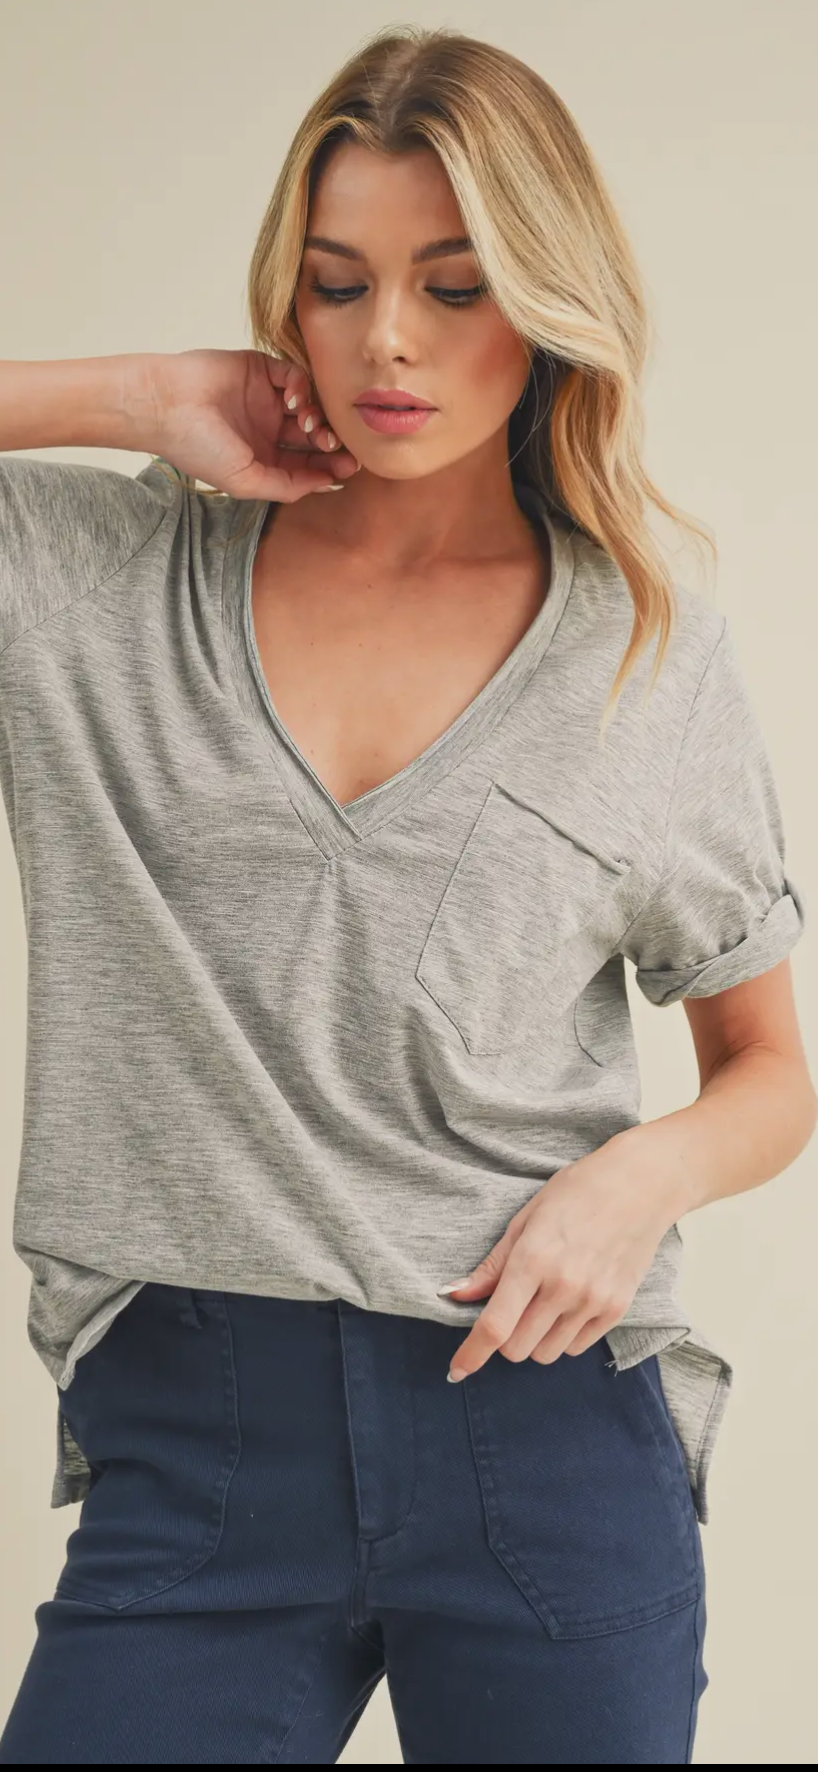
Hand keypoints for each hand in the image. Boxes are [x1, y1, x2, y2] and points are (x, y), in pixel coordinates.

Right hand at [130, 348, 359, 501]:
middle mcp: (269, 427)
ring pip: (310, 404)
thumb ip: (286, 486)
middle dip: (330, 441)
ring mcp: (266, 398)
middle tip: (335, 445)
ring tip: (310, 426)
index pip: (308, 462)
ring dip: (318, 416)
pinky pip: (295, 376)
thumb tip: (326, 484)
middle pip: (314, 434)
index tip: (349, 468)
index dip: (331, 466)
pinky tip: (295, 402)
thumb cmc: (197, 448)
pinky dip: (303, 387)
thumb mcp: (245, 481)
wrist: (165, 406)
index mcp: (264, 457)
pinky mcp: (261, 369)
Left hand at [440, 1129, 683, 1380]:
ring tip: (542, 1304)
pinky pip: (576, 1347)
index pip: (495, 1326)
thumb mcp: (526, 1218)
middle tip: (511, 1310)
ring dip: (534, 1339)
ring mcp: (593, 1301)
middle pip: (517, 1349)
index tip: (456, 1371)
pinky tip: (567, 1306)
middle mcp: (563, 1287)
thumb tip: (456, 1294)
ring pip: (546, 1354)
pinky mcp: (617, 1310)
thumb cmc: (578, 1192)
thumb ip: (493, 1265)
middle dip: (505, 1338)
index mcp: (533, 1259)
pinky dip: (563, 1337)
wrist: (641, 1186)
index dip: (471, 1354)